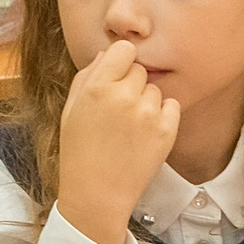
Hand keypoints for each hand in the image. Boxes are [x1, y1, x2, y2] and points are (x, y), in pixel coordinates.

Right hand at [55, 40, 178, 243]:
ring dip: (146, 102)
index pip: (124, 49)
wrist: (97, 193)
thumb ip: (87, 76)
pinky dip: (162, 116)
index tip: (117, 76)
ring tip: (129, 127)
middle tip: (119, 111)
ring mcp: (148, 113)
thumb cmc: (79, 151)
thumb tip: (106, 53)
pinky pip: (172, 106)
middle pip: (141, 70)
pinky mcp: (167, 130)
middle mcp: (124, 96)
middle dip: (131, 85)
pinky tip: (145, 134)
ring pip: (155, 90)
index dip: (121, 61)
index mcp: (97, 88)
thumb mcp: (71, 110)